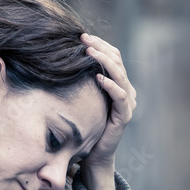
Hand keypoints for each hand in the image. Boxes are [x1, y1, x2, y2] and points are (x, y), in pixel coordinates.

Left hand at [80, 33, 136, 189]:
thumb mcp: (82, 98)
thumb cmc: (86, 125)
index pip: (114, 56)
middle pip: (118, 61)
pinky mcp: (124, 116)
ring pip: (120, 75)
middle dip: (101, 48)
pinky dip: (110, 85)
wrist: (94, 154)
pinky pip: (120, 97)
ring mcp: (127, 103)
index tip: (83, 36)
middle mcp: (126, 90)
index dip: (101, 44)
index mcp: (118, 83)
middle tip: (85, 38)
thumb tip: (61, 60)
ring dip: (105, 61)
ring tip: (90, 53)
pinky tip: (98, 78)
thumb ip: (79, 80)